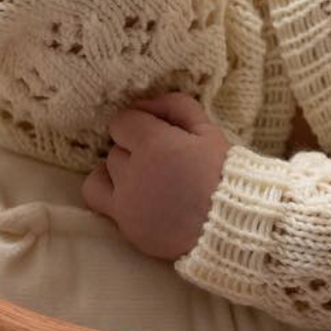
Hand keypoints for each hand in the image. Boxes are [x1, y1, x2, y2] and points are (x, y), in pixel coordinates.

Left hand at [82, 92, 230, 261]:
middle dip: (134, 151)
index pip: (122, 122)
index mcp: (153, 144)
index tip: (158, 134)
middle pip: (116, 149)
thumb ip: (175, 107)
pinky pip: (98, 201)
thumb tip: (145, 103)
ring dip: (120, 173)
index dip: (140, 124)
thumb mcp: (208, 131)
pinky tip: (134, 198)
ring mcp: (125, 201)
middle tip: (162, 162)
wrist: (232, 226)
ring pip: (103, 173)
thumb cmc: (225, 175)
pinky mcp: (125, 225)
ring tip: (144, 181)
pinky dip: (110, 195)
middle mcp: (132, 171)